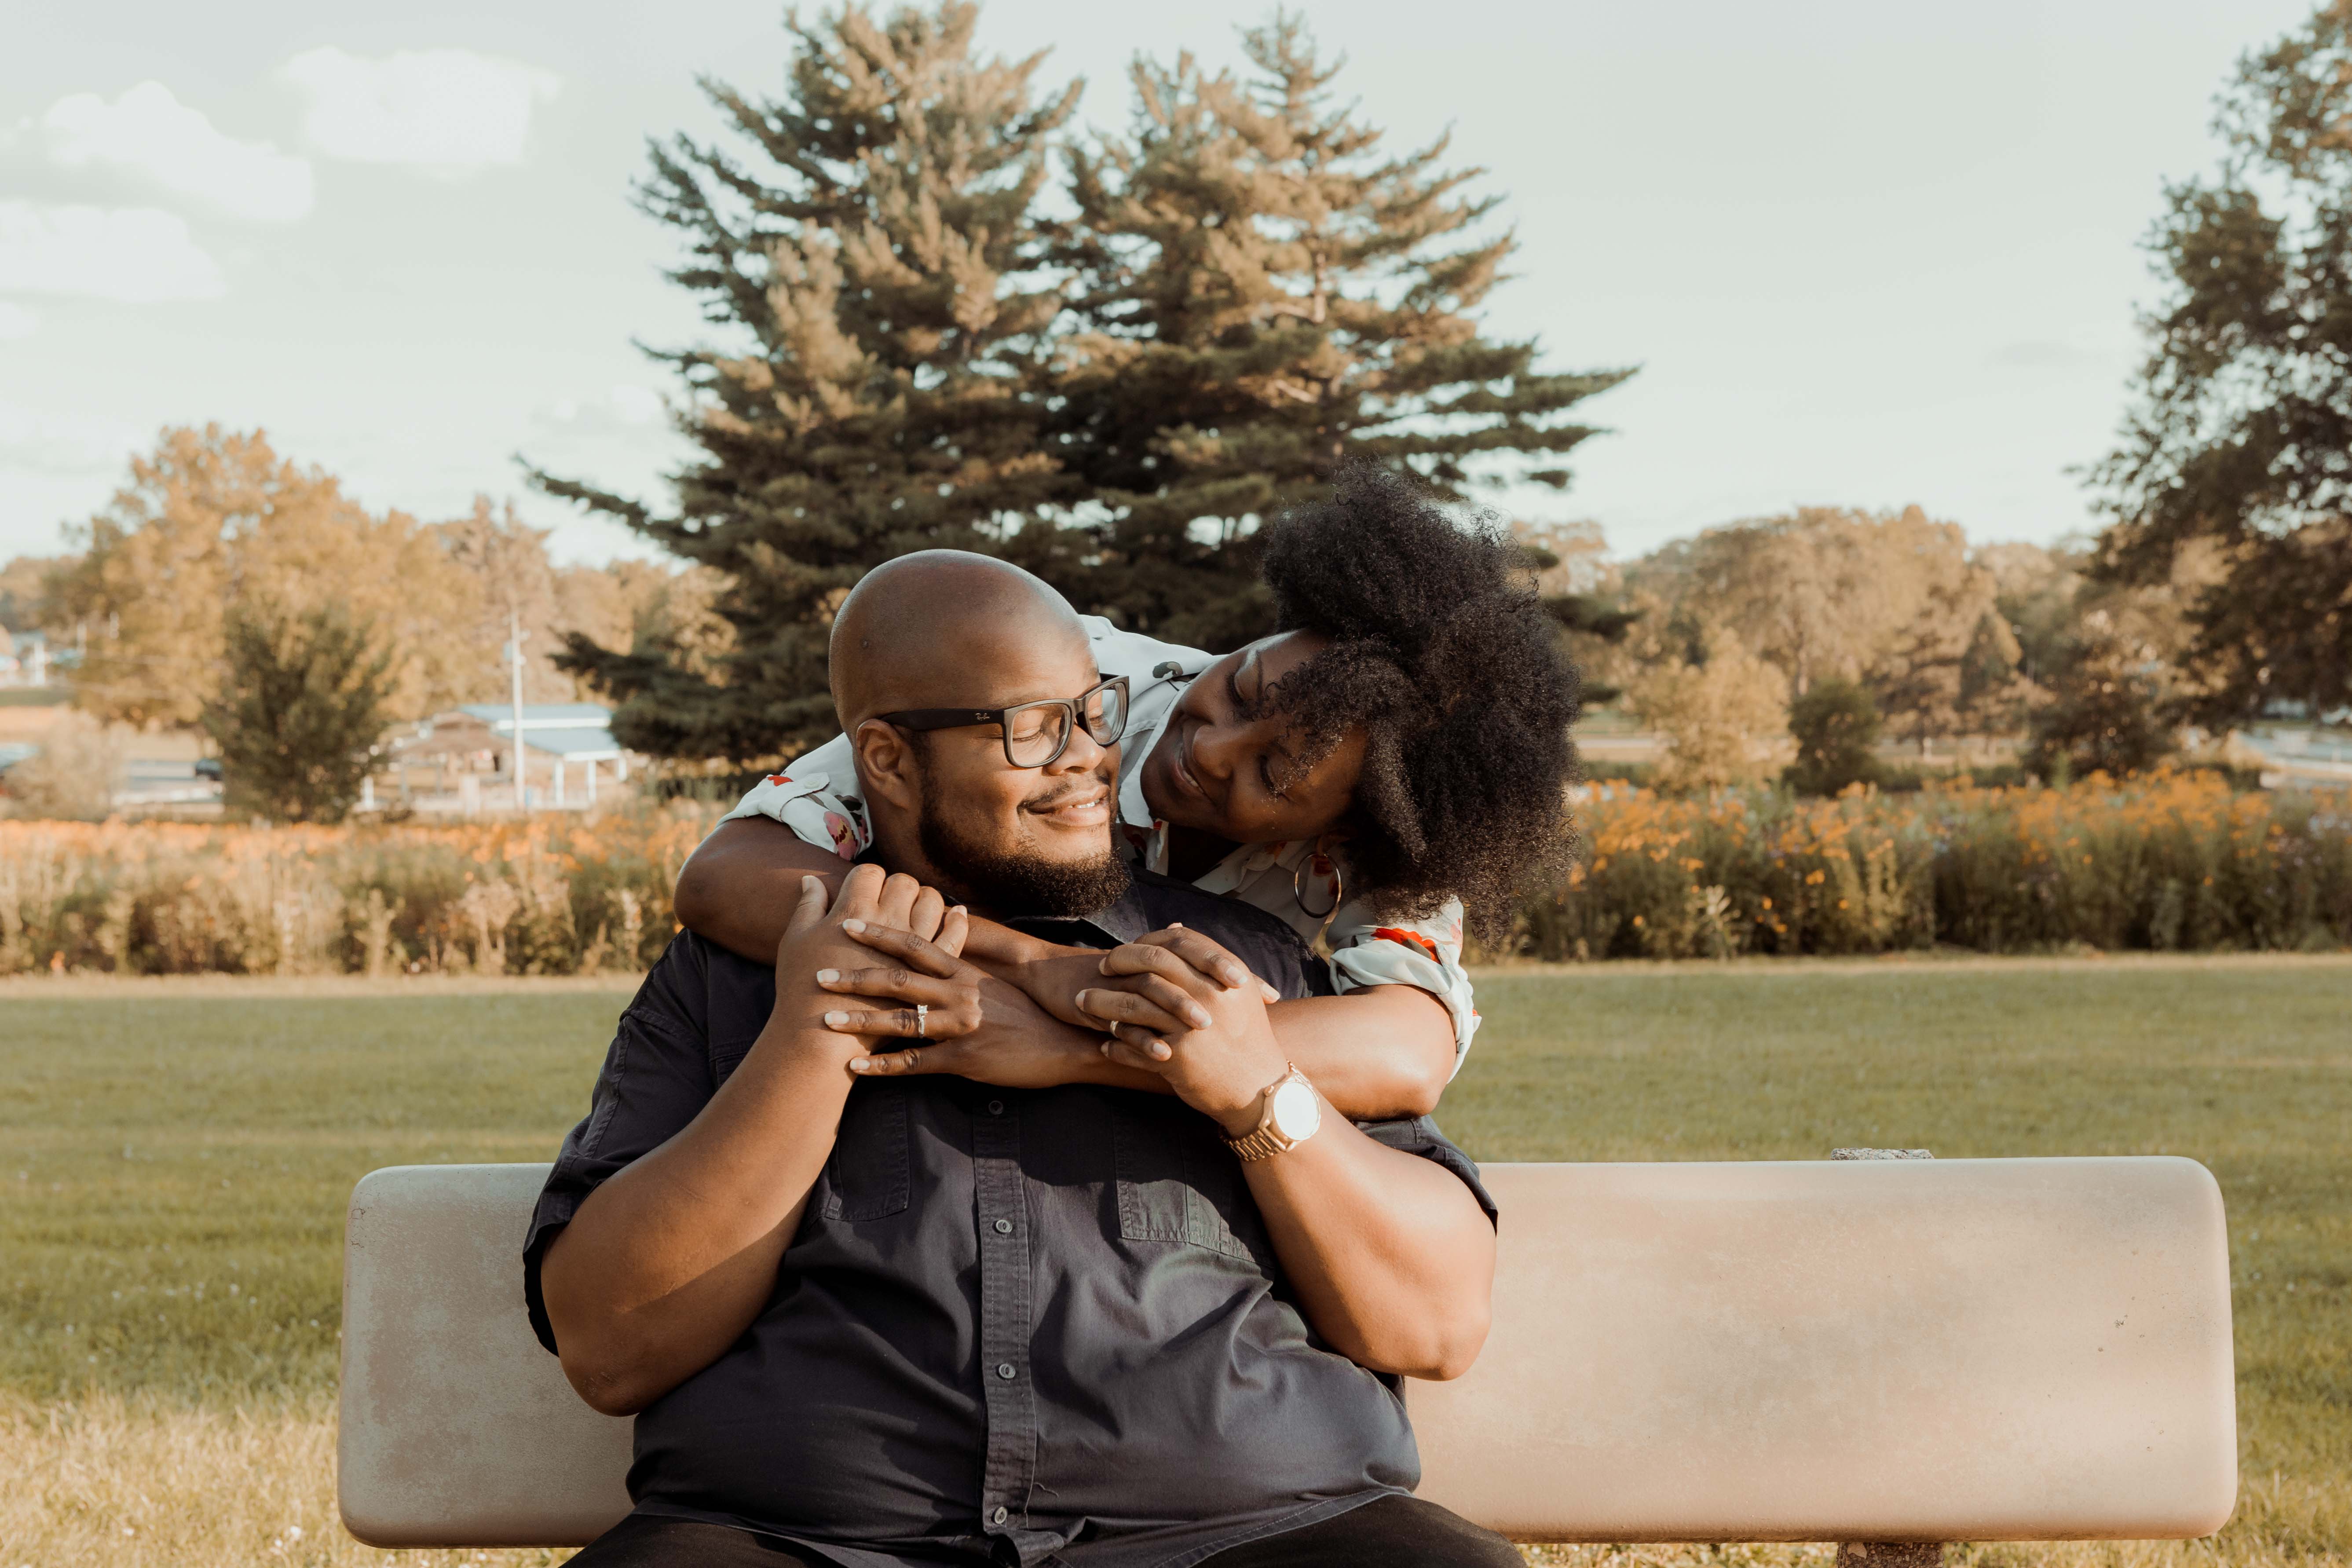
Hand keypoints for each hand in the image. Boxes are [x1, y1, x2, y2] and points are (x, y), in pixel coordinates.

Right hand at [771, 865, 962, 1063]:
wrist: (824, 1038)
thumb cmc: (801, 989)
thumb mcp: (796, 941)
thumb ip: (808, 905)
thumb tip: (811, 878)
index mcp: (855, 910)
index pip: (870, 872)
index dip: (865, 878)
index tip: (861, 889)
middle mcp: (889, 922)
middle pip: (904, 883)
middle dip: (895, 885)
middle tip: (886, 899)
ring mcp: (914, 947)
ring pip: (932, 902)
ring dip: (924, 898)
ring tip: (914, 907)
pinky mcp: (932, 972)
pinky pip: (953, 935)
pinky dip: (956, 921)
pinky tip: (954, 914)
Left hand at [816, 921, 1123, 1090]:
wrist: (1063, 1044)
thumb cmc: (1025, 1014)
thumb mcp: (994, 982)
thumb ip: (964, 961)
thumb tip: (948, 922)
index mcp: (964, 972)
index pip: (915, 944)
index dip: (879, 933)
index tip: (845, 923)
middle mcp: (960, 993)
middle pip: (899, 979)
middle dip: (855, 976)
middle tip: (818, 974)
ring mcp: (962, 1026)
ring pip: (902, 1021)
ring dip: (860, 1021)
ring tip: (824, 1021)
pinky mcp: (966, 1059)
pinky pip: (917, 1063)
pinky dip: (884, 1065)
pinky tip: (856, 1067)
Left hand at [1087, 927, 1289, 1134]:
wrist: (1264, 1091)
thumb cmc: (1248, 1040)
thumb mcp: (1239, 993)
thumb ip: (1207, 960)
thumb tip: (1173, 926)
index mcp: (1225, 973)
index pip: (1176, 941)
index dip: (1145, 942)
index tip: (1126, 951)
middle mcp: (1208, 993)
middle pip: (1149, 962)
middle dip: (1118, 962)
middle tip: (1100, 969)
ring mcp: (1191, 1023)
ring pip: (1132, 1004)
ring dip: (1102, 1003)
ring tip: (1083, 1005)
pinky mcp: (1178, 1055)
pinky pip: (1133, 1045)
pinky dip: (1115, 1045)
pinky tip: (1105, 1045)